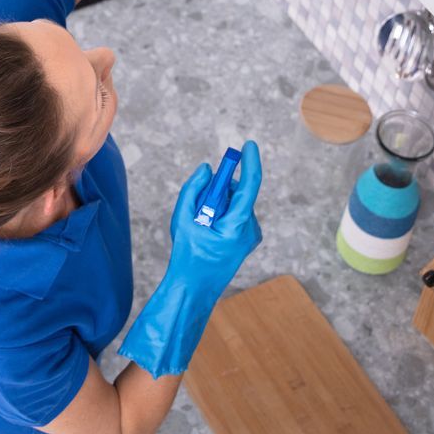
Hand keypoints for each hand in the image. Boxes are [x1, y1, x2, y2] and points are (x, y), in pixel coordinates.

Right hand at [119, 141, 263, 377]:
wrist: (195, 288)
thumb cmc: (188, 255)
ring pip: (235, 204)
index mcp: (238, 225)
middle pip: (238, 194)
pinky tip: (206, 229)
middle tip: (198, 202)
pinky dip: (220, 212)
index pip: (250, 185)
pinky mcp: (246, 238)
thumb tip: (207, 169)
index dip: (250, 162)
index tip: (249, 145)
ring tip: (199, 222)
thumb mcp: (183, 219)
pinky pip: (235, 214)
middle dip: (219, 189)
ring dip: (217, 203)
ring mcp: (251, 235)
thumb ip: (193, 189)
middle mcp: (250, 229)